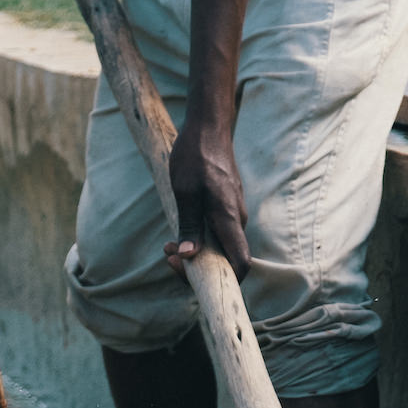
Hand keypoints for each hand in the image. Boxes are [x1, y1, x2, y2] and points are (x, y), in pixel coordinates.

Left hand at [164, 120, 250, 280]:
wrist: (208, 127)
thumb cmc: (195, 155)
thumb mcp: (185, 190)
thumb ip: (189, 225)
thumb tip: (189, 256)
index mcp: (229, 218)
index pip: (240, 263)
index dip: (221, 280)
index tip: (188, 272)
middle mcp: (236, 220)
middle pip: (226, 261)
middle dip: (196, 267)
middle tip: (168, 255)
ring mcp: (233, 214)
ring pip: (219, 248)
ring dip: (194, 253)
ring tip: (168, 245)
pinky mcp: (226, 209)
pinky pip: (216, 235)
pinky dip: (198, 239)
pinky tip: (179, 231)